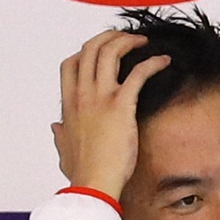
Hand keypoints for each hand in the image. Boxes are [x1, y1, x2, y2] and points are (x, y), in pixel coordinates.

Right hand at [53, 29, 166, 200]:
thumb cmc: (83, 170)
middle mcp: (81, 95)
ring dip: (127, 41)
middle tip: (127, 38)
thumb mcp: (64, 149)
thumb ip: (60, 135)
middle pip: (90, 50)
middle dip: (109, 37)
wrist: (94, 182)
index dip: (85, 52)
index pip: (70, 64)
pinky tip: (164, 61)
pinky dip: (152, 62)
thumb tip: (55, 127)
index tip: (102, 51)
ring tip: (144, 41)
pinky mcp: (120, 106)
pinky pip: (138, 74)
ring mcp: (99, 98)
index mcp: (68, 104)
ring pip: (109, 53)